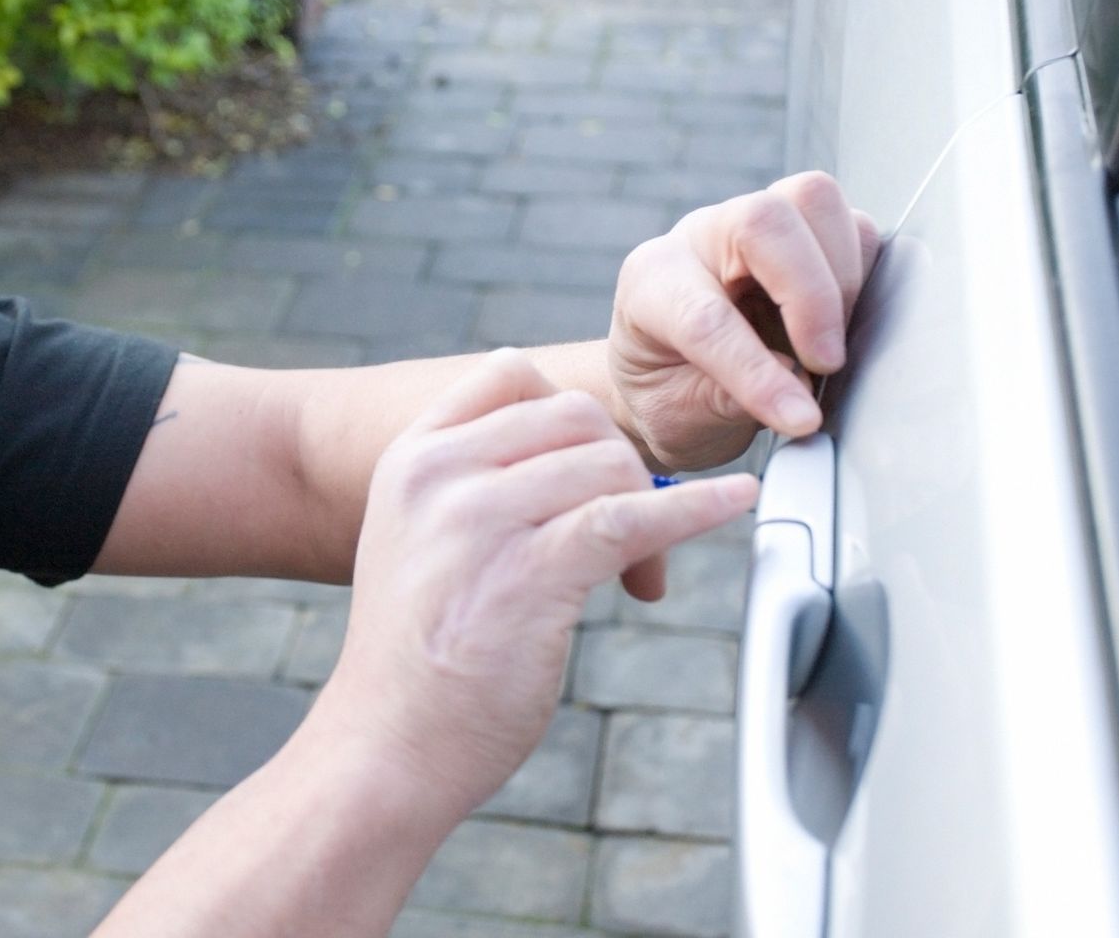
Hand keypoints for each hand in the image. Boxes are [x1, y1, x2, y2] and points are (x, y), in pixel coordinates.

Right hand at [315, 349, 757, 822]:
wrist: (386, 745)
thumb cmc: (415, 660)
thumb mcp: (416, 541)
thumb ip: (470, 488)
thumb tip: (577, 460)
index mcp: (410, 460)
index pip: (507, 373)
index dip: (568, 412)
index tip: (594, 462)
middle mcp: (439, 475)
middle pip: (572, 414)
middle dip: (620, 462)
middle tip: (630, 535)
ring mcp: (480, 520)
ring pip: (608, 461)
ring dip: (650, 508)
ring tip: (641, 574)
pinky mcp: (530, 573)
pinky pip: (633, 517)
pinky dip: (696, 508)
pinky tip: (732, 502)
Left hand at [609, 171, 880, 472]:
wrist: (668, 374)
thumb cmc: (668, 393)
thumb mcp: (676, 418)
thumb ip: (725, 401)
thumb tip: (792, 378)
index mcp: (652, 285)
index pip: (706, 316)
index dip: (756, 370)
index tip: (800, 418)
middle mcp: (700, 238)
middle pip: (764, 218)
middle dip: (811, 296)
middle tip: (825, 364)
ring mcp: (751, 223)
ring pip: (813, 200)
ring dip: (842, 276)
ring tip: (830, 343)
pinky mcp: (801, 229)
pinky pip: (852, 224)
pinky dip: (862, 272)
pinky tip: (843, 322)